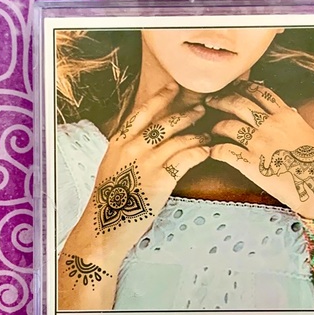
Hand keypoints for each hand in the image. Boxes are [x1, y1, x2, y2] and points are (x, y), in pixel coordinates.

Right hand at [59, 82, 208, 308]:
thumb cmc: (110, 201)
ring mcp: (146, 162)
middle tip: (202, 109)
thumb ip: (127, 150)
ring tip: (208, 134)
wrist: (105, 226)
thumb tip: (144, 140)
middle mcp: (132, 148)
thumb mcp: (112, 167)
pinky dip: (199, 152)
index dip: (161, 97)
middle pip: (165, 123)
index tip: (175, 87)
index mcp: (119, 142)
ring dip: (197, 135)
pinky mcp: (161, 179)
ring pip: (179, 140)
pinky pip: (186, 159)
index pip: (143, 112)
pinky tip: (207, 151)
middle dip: (187, 114)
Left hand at [207, 81, 313, 219]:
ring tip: (212, 129)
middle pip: (239, 104)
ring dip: (216, 126)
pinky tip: (212, 151)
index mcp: (286, 116)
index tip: (233, 88)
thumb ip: (292, 121)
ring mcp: (259, 143)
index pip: (259, 92)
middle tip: (211, 102)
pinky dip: (215, 150)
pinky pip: (225, 151)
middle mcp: (271, 125)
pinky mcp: (251, 163)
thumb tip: (285, 112)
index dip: (242, 88)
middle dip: (221, 100)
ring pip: (228, 125)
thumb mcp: (308, 133)